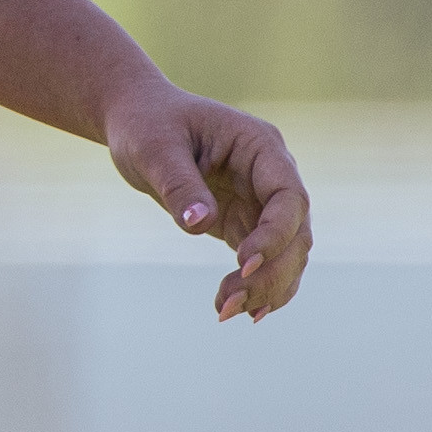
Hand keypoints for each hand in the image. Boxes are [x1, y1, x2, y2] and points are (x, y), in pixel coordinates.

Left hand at [104, 79, 310, 323]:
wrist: (135, 120)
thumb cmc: (145, 123)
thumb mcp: (154, 147)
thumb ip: (179, 183)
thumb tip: (200, 224)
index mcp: (260, 146)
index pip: (288, 196)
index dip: (275, 234)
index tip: (242, 264)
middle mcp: (270, 174)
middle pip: (295, 233)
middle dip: (270, 273)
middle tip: (229, 302)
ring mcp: (260, 200)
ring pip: (286, 254)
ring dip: (266, 288)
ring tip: (225, 311)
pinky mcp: (244, 221)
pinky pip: (264, 261)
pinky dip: (256, 288)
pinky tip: (234, 309)